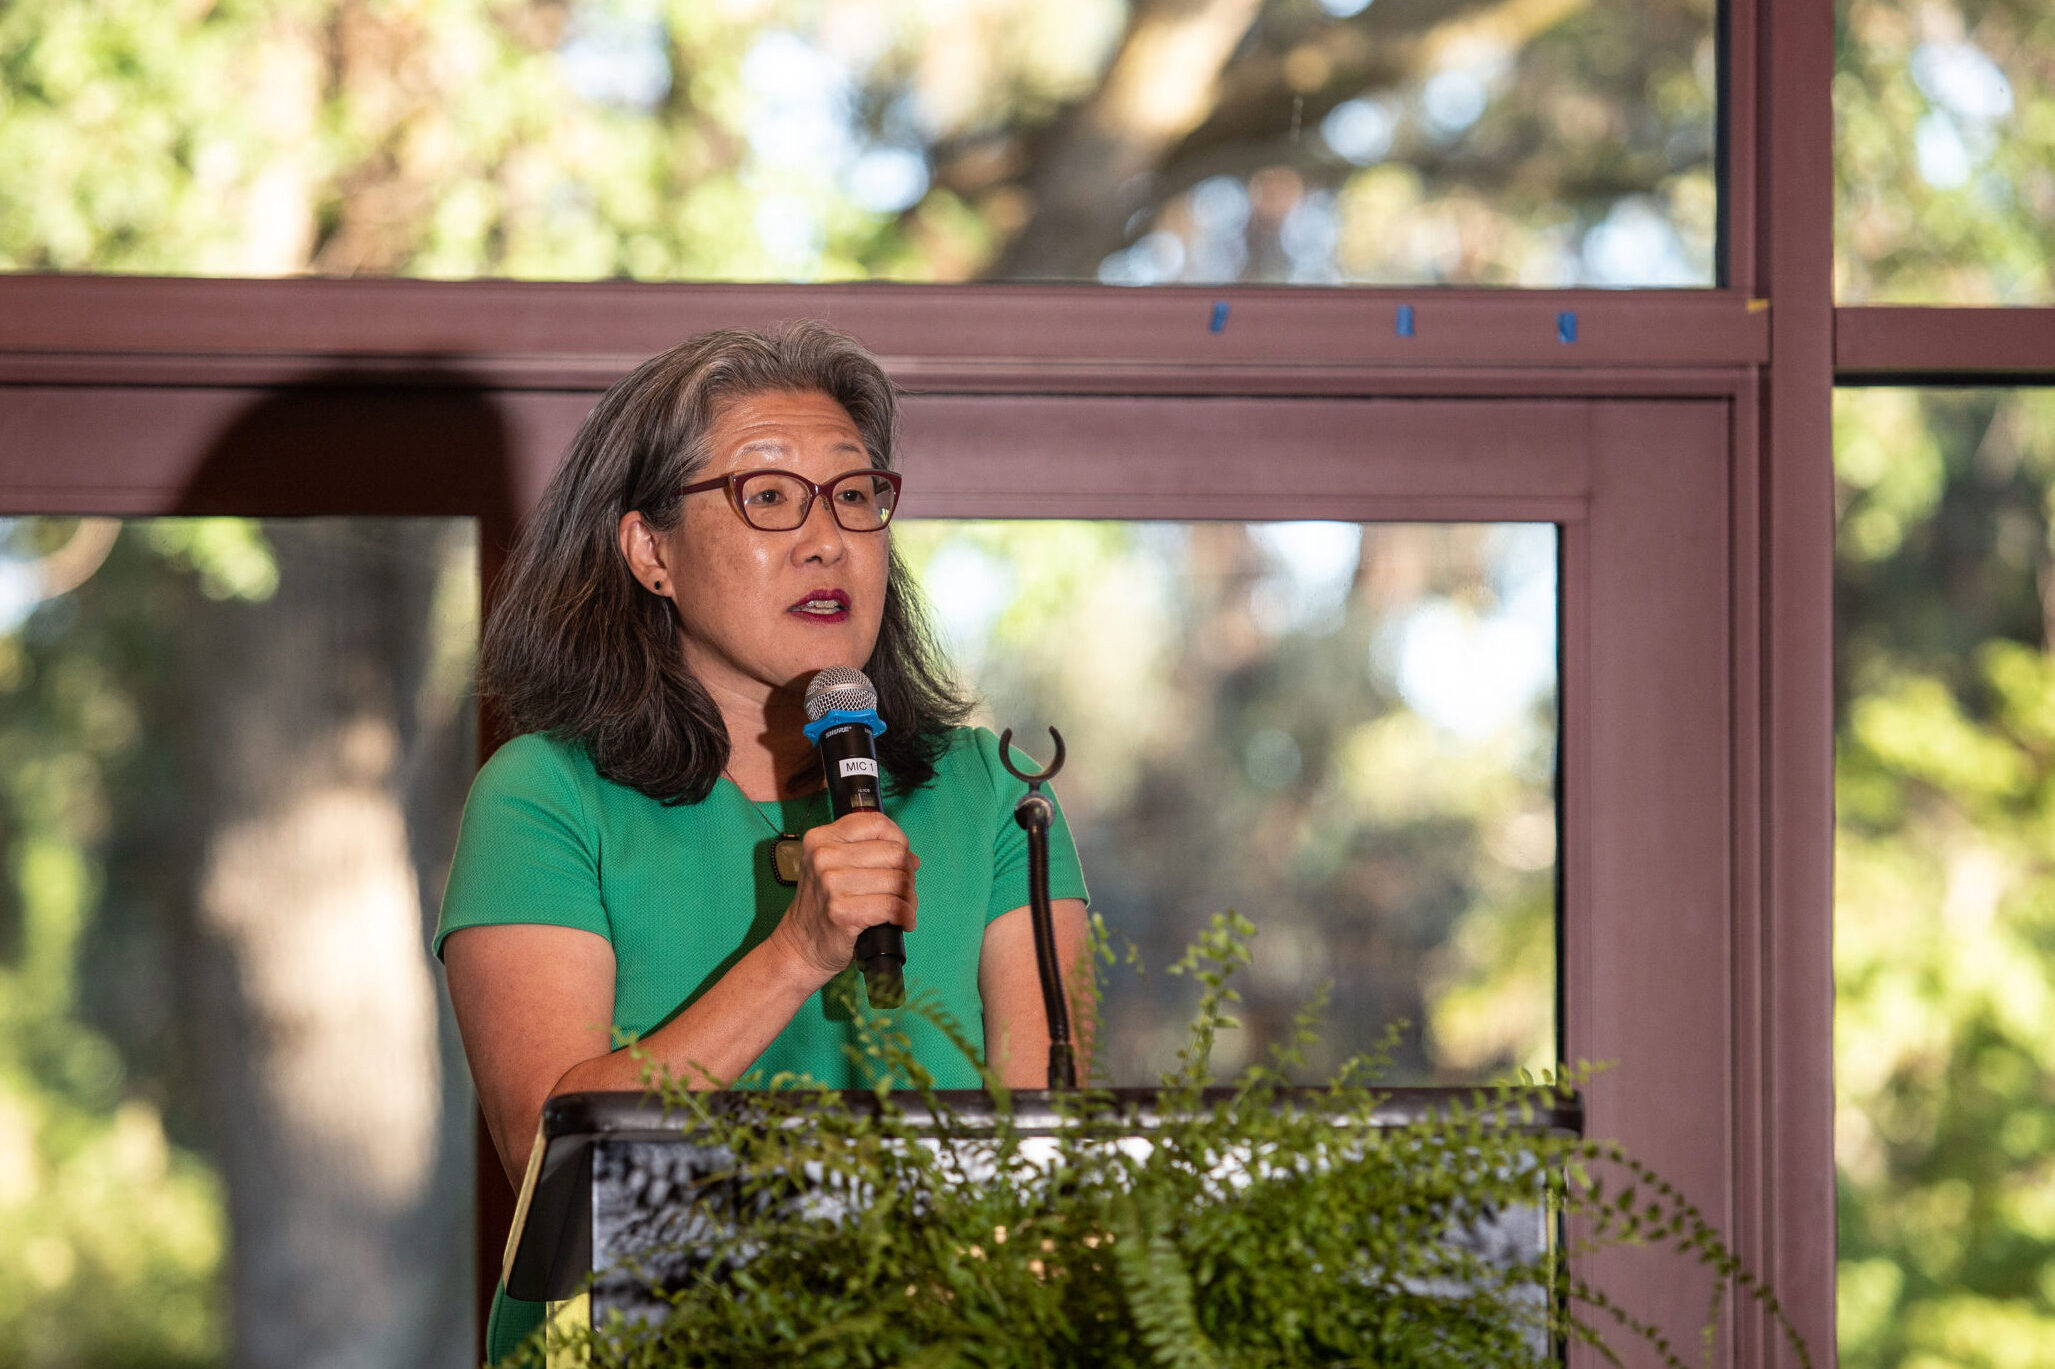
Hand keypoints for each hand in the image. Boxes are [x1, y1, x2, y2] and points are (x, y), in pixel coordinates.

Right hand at [769, 811, 918, 986]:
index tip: (901, 858)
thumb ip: (868, 853)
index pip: (877, 823)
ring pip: (897, 881)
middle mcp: (823, 857)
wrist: (800, 945)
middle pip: (894, 853)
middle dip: (907, 874)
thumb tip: (911, 858)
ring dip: (909, 899)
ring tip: (903, 908)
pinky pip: (892, 906)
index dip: (898, 841)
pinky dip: (905, 916)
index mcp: (821, 838)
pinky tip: (902, 922)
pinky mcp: (842, 911)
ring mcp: (831, 884)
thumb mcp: (833, 867)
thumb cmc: (823, 906)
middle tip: (904, 891)